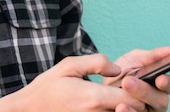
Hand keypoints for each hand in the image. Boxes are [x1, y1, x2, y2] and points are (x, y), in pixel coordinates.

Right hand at [0, 53, 129, 111]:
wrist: (30, 110)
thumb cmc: (48, 87)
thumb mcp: (69, 65)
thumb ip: (96, 62)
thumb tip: (117, 68)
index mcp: (93, 98)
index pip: (132, 98)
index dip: (139, 89)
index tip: (135, 80)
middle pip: (132, 110)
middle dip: (137, 99)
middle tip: (135, 87)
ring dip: (127, 107)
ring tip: (123, 95)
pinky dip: (115, 111)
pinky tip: (112, 103)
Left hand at [103, 47, 169, 111]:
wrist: (102, 85)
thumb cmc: (123, 72)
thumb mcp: (136, 59)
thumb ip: (155, 55)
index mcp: (159, 85)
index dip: (167, 83)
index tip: (160, 79)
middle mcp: (155, 101)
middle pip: (160, 100)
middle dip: (144, 91)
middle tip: (128, 82)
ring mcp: (145, 111)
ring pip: (146, 111)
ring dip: (134, 102)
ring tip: (121, 93)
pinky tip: (120, 107)